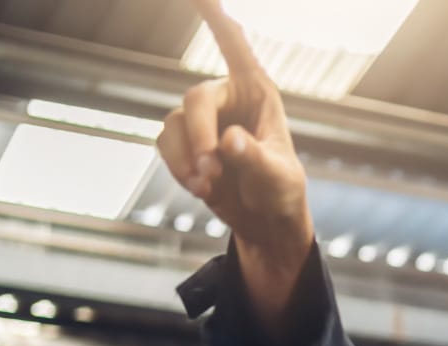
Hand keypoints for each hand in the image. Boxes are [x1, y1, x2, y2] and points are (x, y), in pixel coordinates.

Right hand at [158, 0, 314, 313]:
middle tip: (211, 175)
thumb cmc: (282, 193)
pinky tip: (201, 188)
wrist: (266, 222)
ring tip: (209, 188)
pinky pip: (165, 145)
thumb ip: (255, 158)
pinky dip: (178, 168)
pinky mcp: (185, 140)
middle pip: (195, 100)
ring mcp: (203, 118)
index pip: (234, 44)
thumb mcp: (277, 178)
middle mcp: (228, 97)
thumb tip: (229, 140)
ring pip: (173, 125)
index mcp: (258, 91)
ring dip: (186, 160)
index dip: (213, 16)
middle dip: (198, 139)